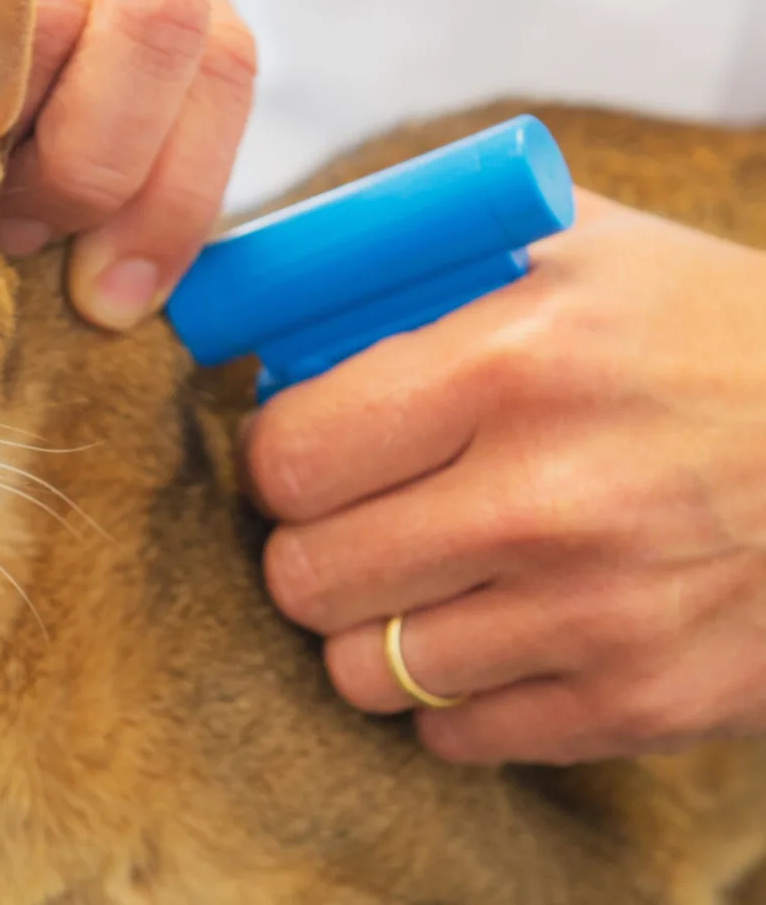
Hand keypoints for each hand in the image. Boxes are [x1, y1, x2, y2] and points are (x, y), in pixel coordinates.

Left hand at [242, 189, 765, 764]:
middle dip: (310, 547)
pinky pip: (455, 736)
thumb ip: (416, 263)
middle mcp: (550, 498)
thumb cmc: (713, 334)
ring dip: (375, 627)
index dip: (277, 458)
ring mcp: (598, 616)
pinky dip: (455, 693)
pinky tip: (501, 630)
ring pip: (363, 671)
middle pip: (306, 576)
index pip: (289, 457)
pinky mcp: (640, 704)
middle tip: (354, 520)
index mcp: (517, 360)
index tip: (305, 454)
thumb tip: (269, 305)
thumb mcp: (577, 247)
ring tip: (428, 577)